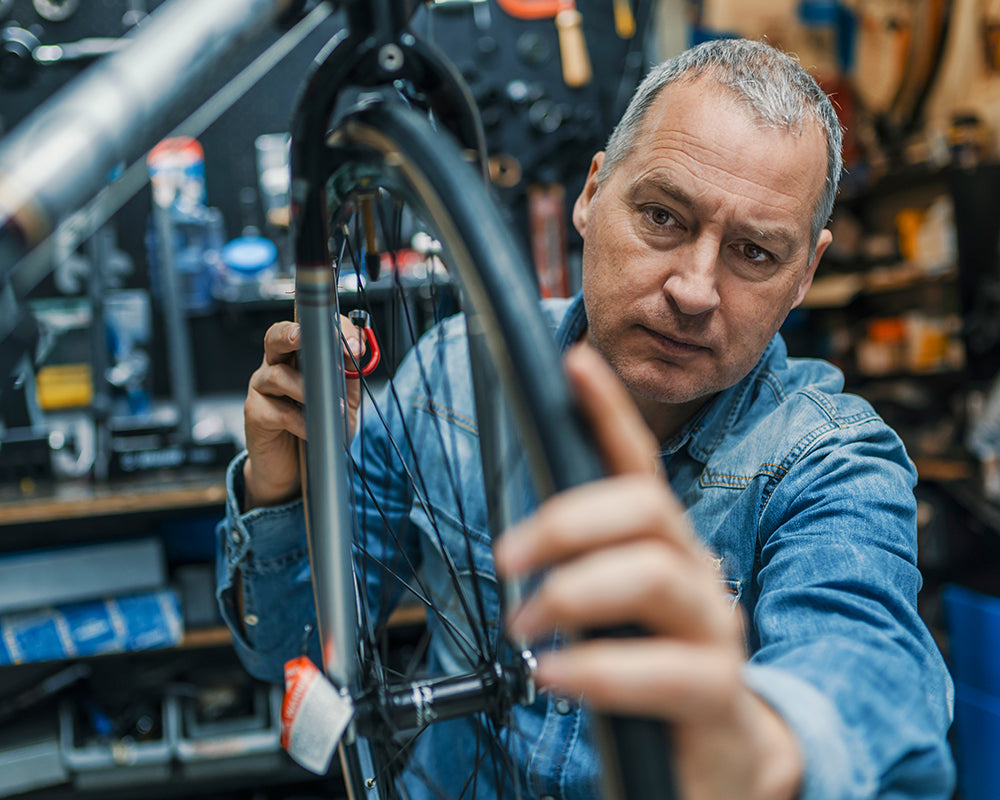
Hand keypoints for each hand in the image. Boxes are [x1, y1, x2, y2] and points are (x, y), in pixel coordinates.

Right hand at [243, 317, 365, 509]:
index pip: (308, 330)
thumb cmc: (316, 430)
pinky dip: (301, 421)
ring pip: (277, 375)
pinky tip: (313, 430)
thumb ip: (347, 377)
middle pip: (275, 337)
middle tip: (306, 337)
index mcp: (296, 358)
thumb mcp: (341, 401)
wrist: (292, 470)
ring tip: (328, 405)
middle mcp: (274, 366)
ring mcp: (261, 389)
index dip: (330, 330)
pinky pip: (279, 412)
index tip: (355, 344)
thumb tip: (357, 352)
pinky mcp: (255, 414)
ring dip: (305, 389)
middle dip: (291, 333)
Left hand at [493, 343, 801, 799]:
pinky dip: (597, 669)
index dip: (609, 412)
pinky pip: (667, 670)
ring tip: (524, 623)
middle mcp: (696, 576)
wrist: (723, 762)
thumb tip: (521, 539)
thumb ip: (583, 572)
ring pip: (657, 574)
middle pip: (645, 507)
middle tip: (508, 557)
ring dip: (574, 591)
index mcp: (663, 549)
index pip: (637, 467)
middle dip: (566, 520)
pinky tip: (553, 675)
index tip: (575, 363)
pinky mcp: (719, 695)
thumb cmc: (653, 675)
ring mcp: (715, 631)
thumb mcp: (609, 613)